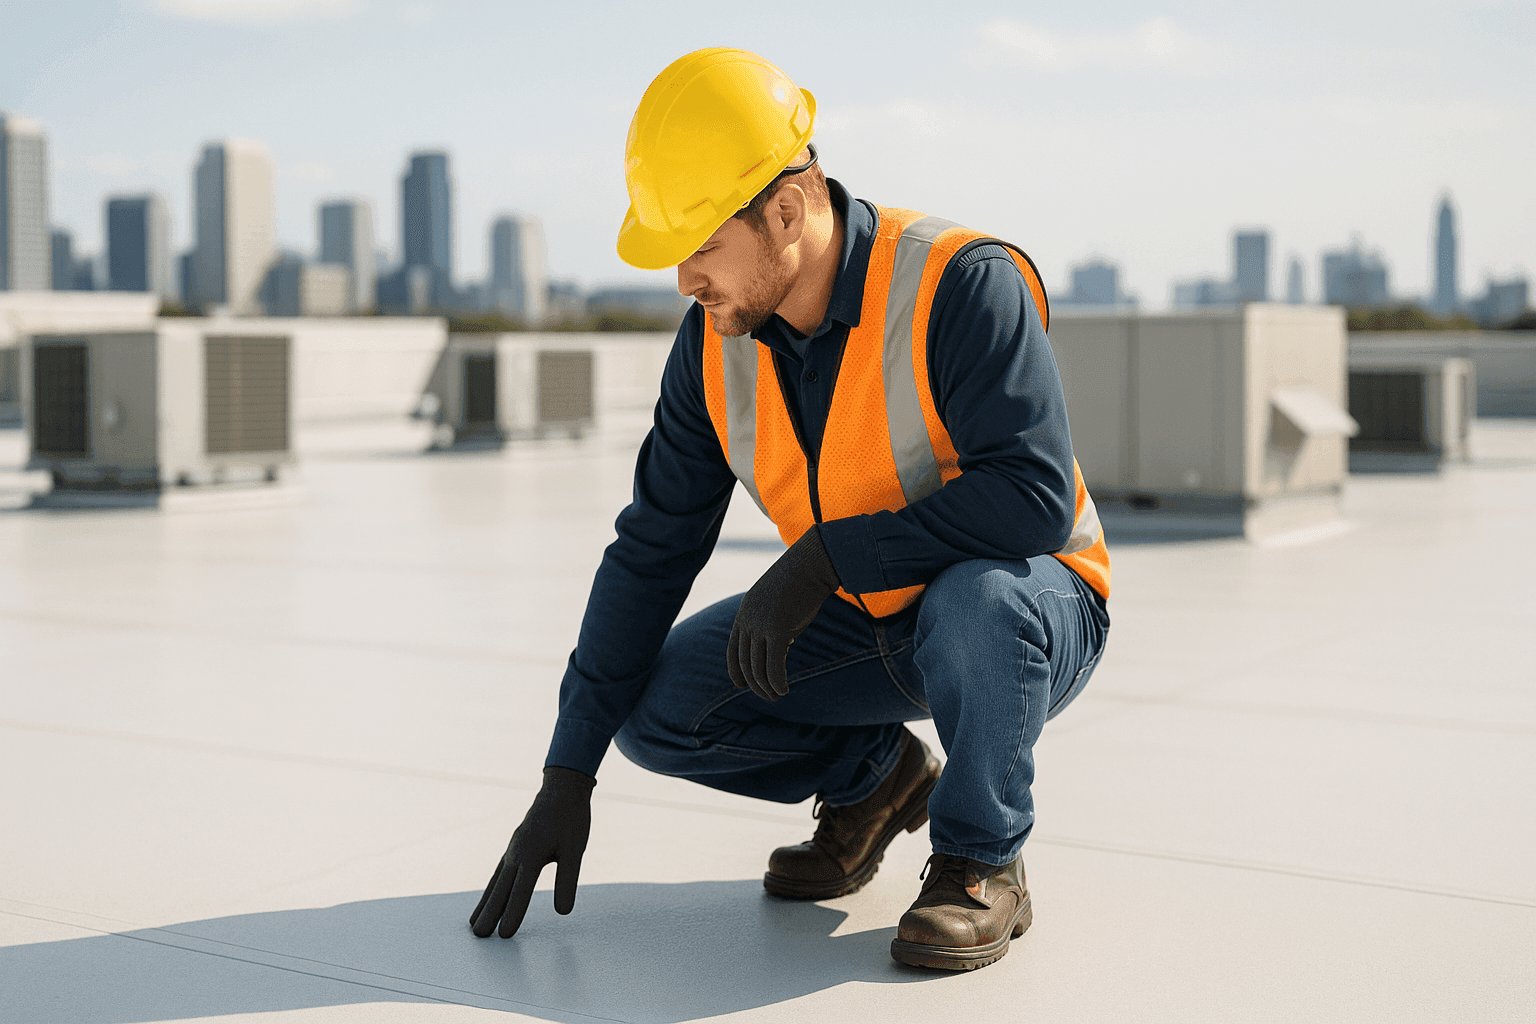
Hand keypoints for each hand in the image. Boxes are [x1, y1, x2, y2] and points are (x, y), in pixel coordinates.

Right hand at [470, 765, 594, 937]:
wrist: (562, 788)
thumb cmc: (570, 819)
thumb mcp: (575, 849)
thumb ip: (568, 880)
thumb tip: (563, 911)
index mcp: (531, 854)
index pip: (520, 891)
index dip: (512, 914)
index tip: (504, 936)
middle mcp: (516, 854)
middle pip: (500, 889)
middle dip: (489, 913)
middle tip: (478, 937)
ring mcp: (513, 850)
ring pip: (496, 882)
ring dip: (485, 903)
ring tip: (474, 923)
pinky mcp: (514, 847)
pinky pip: (498, 872)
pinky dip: (491, 888)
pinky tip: (489, 897)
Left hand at [727, 526, 840, 701]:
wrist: (811, 565)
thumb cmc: (799, 580)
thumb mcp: (776, 599)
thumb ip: (771, 620)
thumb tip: (781, 643)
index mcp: (744, 612)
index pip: (732, 648)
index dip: (734, 669)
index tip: (739, 685)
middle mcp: (748, 621)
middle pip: (745, 662)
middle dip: (754, 684)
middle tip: (767, 697)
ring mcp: (761, 626)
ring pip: (758, 667)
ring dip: (767, 687)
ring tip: (777, 697)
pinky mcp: (778, 631)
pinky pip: (774, 666)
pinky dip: (778, 682)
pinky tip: (784, 690)